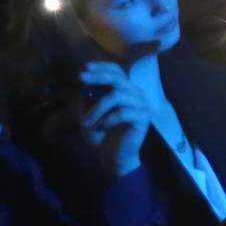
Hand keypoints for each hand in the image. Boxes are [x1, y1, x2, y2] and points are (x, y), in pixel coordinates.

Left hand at [77, 62, 150, 177]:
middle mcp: (136, 94)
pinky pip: (123, 112)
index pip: (117, 71)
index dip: (102, 67)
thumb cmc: (102, 135)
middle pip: (118, 79)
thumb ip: (88, 98)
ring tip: (87, 122)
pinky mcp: (144, 117)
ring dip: (97, 108)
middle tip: (81, 79)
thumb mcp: (89, 114)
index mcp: (125, 90)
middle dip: (98, 77)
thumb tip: (85, 82)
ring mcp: (142, 105)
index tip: (85, 68)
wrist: (113, 157)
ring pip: (117, 95)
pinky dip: (108, 119)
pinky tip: (102, 128)